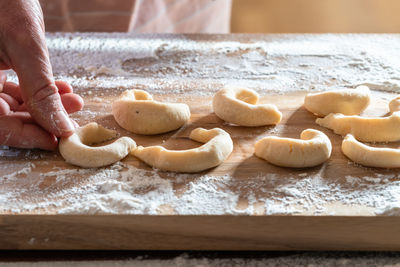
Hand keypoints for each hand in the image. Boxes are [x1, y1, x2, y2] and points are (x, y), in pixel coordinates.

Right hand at [0, 0, 76, 146]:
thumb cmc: (3, 1)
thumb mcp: (24, 44)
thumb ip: (40, 90)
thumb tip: (60, 128)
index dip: (27, 137)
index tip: (57, 139)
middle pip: (3, 119)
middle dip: (41, 119)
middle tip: (70, 117)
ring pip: (8, 106)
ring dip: (43, 105)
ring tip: (72, 99)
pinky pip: (10, 90)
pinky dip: (35, 91)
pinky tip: (60, 88)